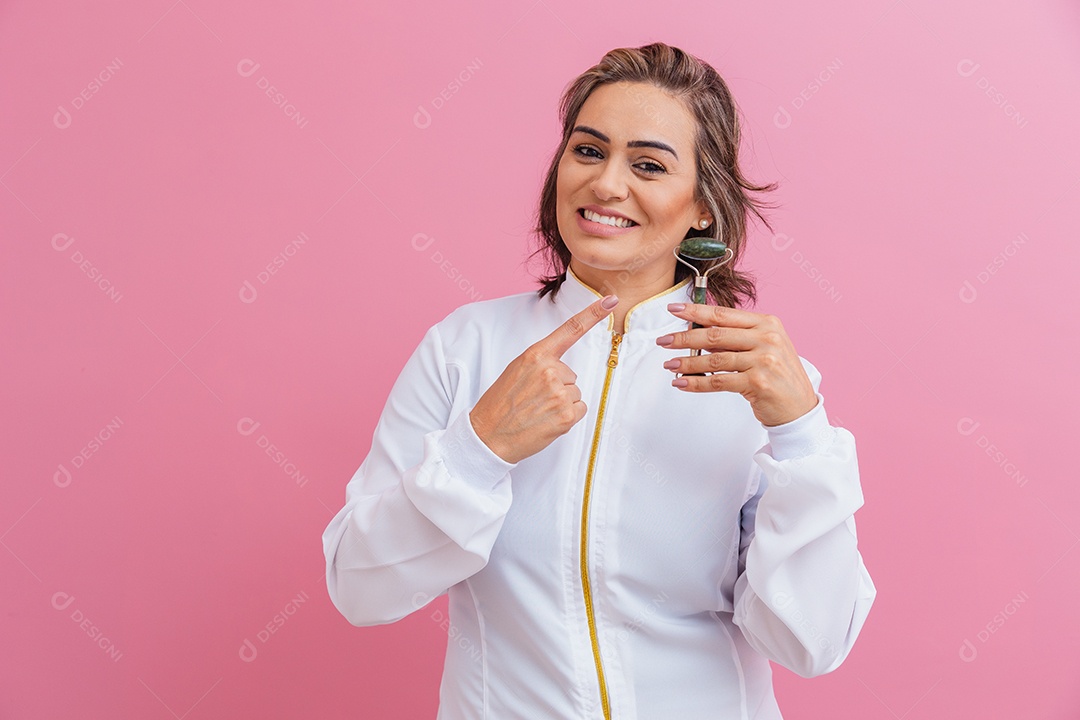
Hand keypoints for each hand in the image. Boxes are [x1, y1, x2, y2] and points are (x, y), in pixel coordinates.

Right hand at [469, 295, 618, 463]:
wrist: (488, 436)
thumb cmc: (500, 404)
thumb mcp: (516, 371)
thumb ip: (540, 363)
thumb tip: (564, 369)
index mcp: (535, 355)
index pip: (570, 330)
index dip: (592, 314)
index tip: (610, 300)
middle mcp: (550, 370)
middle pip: (571, 374)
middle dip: (558, 387)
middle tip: (534, 399)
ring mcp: (559, 393)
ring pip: (575, 392)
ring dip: (562, 403)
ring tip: (537, 411)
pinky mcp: (566, 414)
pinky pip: (580, 409)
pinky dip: (567, 416)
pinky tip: (547, 421)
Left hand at [656, 302, 817, 426]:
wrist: (799, 408)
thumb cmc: (778, 376)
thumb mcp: (764, 348)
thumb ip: (736, 338)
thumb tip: (698, 332)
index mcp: (767, 324)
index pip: (724, 314)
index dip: (696, 311)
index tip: (674, 310)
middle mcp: (767, 338)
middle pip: (715, 335)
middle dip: (684, 338)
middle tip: (664, 341)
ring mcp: (764, 360)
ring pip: (714, 359)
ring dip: (687, 363)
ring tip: (669, 364)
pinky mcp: (758, 382)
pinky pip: (718, 381)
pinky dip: (696, 383)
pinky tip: (681, 383)